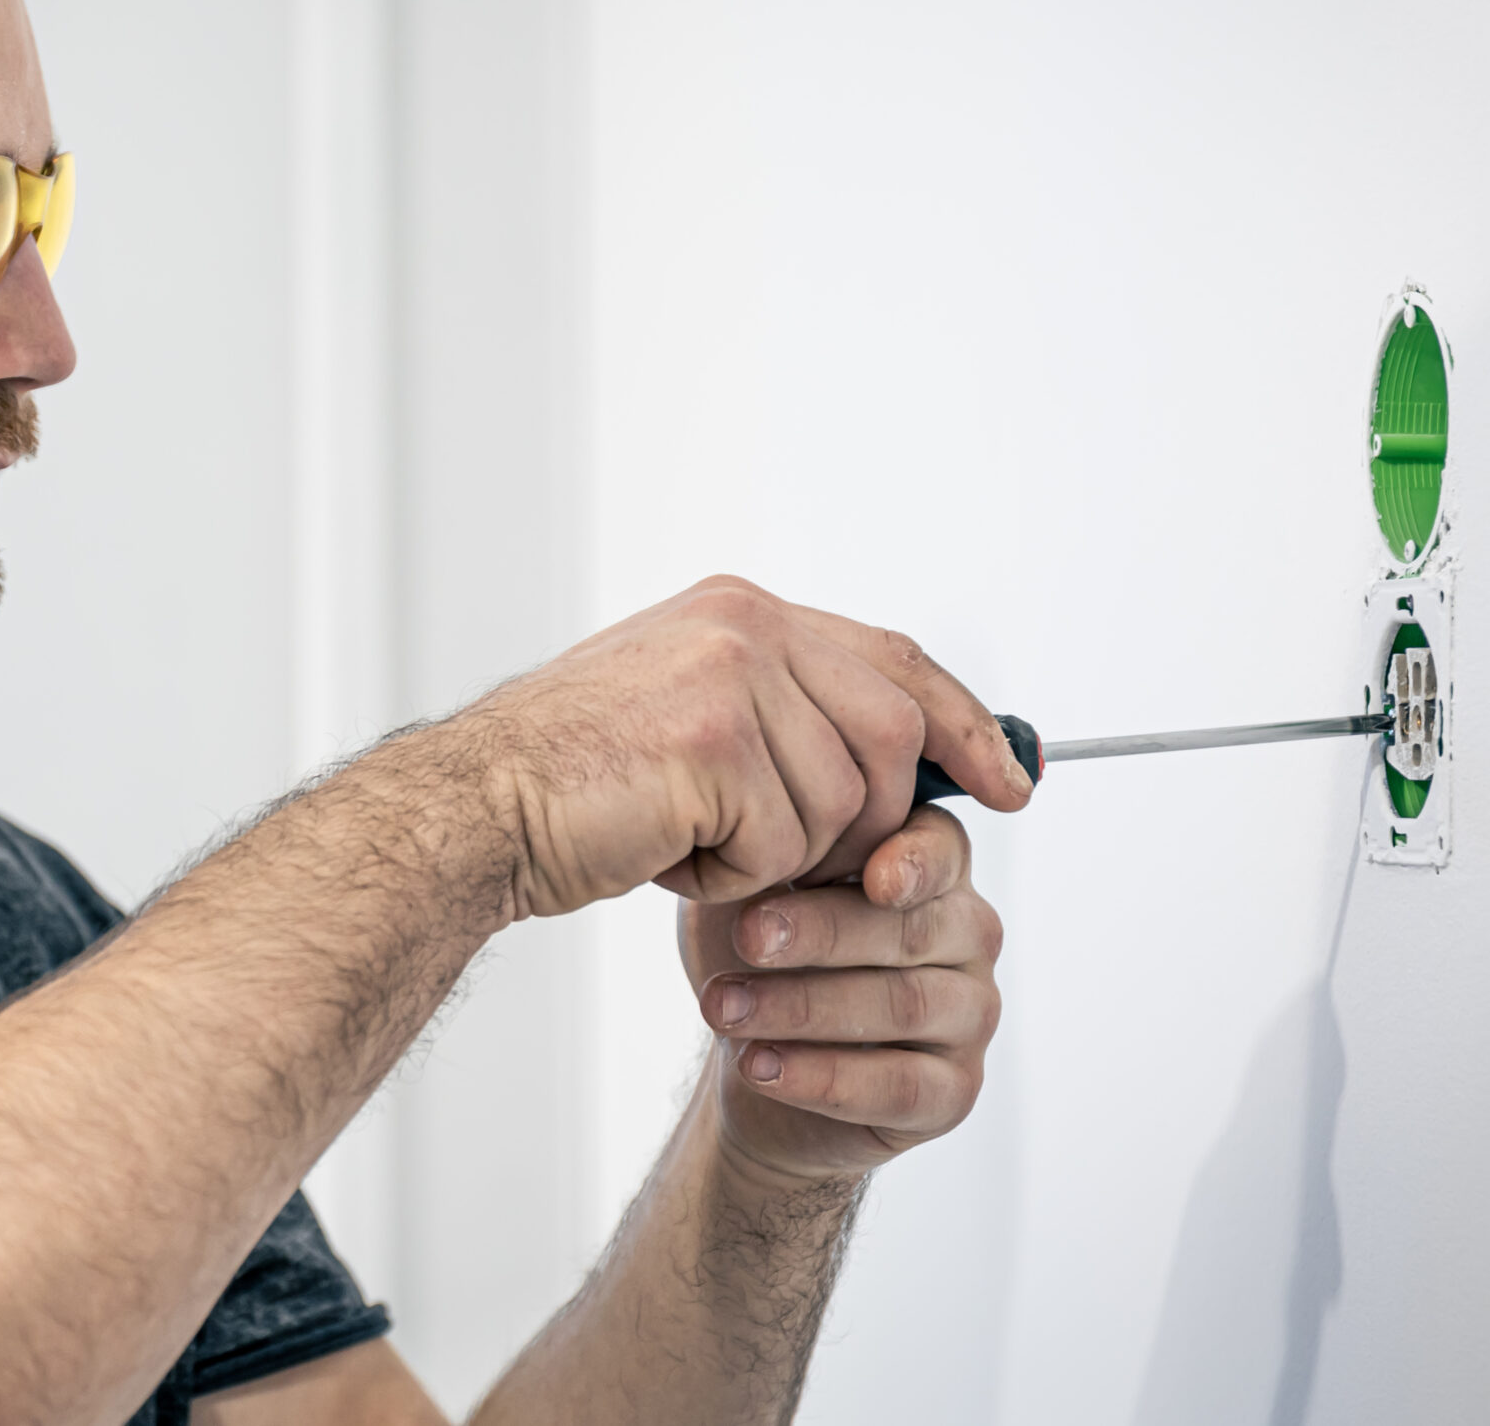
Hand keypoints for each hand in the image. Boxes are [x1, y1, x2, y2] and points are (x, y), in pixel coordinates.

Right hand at [447, 576, 1030, 919]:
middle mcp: (742, 625)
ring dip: (781, 854)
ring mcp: (728, 678)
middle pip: (890, 735)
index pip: (894, 657)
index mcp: (741, 609)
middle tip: (798, 858)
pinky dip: (734, 879)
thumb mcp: (693, 716)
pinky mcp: (712, 744)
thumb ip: (787, 711)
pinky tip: (666, 854)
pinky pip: (784, 845)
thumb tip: (907, 763)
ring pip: (841, 801)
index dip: (966, 722)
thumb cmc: (576, 784)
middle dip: (868, 820)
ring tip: (695, 842)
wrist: (478, 810)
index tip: (1012, 784)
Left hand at [679, 803, 1003, 1180]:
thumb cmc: (758, 955)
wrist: (752, 1060)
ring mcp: (970, 1016)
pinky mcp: (953, 1093)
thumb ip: (766, 848)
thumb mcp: (748, 889)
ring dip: (806, 1007)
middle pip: (910, 928)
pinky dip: (823, 1077)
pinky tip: (759, 1065)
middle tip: (748, 937)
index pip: (940, 847)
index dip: (912, 859)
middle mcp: (967, 935)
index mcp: (931, 868)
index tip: (868, 876)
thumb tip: (756, 820)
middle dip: (821, 932)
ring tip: (725, 1009)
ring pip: (904, 1005)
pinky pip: (900, 1085)